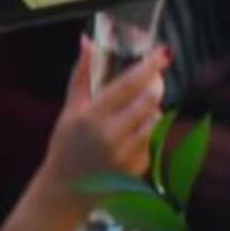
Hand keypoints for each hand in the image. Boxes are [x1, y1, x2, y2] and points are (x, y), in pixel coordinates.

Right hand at [39, 37, 168, 199]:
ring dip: (151, 111)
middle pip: (149, 100)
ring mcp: (125, 153)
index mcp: (91, 116)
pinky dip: (146, 134)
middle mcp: (109, 134)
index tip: (164, 53)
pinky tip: (130, 138)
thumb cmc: (66, 144)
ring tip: (135, 113)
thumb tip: (87, 42)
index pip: (127, 85)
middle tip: (151, 81)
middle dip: (154, 87)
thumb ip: (81, 75)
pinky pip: (153, 140)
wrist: (66, 189)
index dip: (148, 67)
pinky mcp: (137, 167)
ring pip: (155, 120)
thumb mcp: (70, 109)